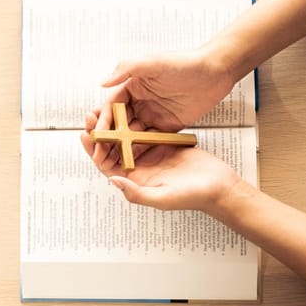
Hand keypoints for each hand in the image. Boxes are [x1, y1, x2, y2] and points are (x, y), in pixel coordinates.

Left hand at [81, 109, 241, 211]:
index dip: (93, 151)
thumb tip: (113, 179)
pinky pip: (142, 130)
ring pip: (124, 137)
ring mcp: (149, 154)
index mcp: (133, 181)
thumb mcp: (162, 197)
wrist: (219, 186)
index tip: (85, 135)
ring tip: (102, 108)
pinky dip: (133, 120)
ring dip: (114, 124)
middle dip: (99, 133)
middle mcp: (138, 167)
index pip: (106, 165)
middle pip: (111, 148)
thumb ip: (136, 192)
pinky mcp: (161, 143)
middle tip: (88, 117)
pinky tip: (125, 107)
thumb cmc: (192, 196)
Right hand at [91, 49, 238, 169]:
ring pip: (132, 133)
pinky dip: (140, 149)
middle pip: (119, 122)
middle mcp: (140, 101)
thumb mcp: (152, 62)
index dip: (103, 120)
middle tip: (100, 151)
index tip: (97, 133)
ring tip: (113, 159)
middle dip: (109, 137)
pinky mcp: (167, 126)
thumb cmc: (185, 62)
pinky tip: (133, 158)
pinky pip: (150, 140)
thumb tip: (102, 82)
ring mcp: (153, 115)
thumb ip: (126, 69)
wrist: (216, 71)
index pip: (112, 106)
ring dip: (122, 146)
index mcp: (132, 86)